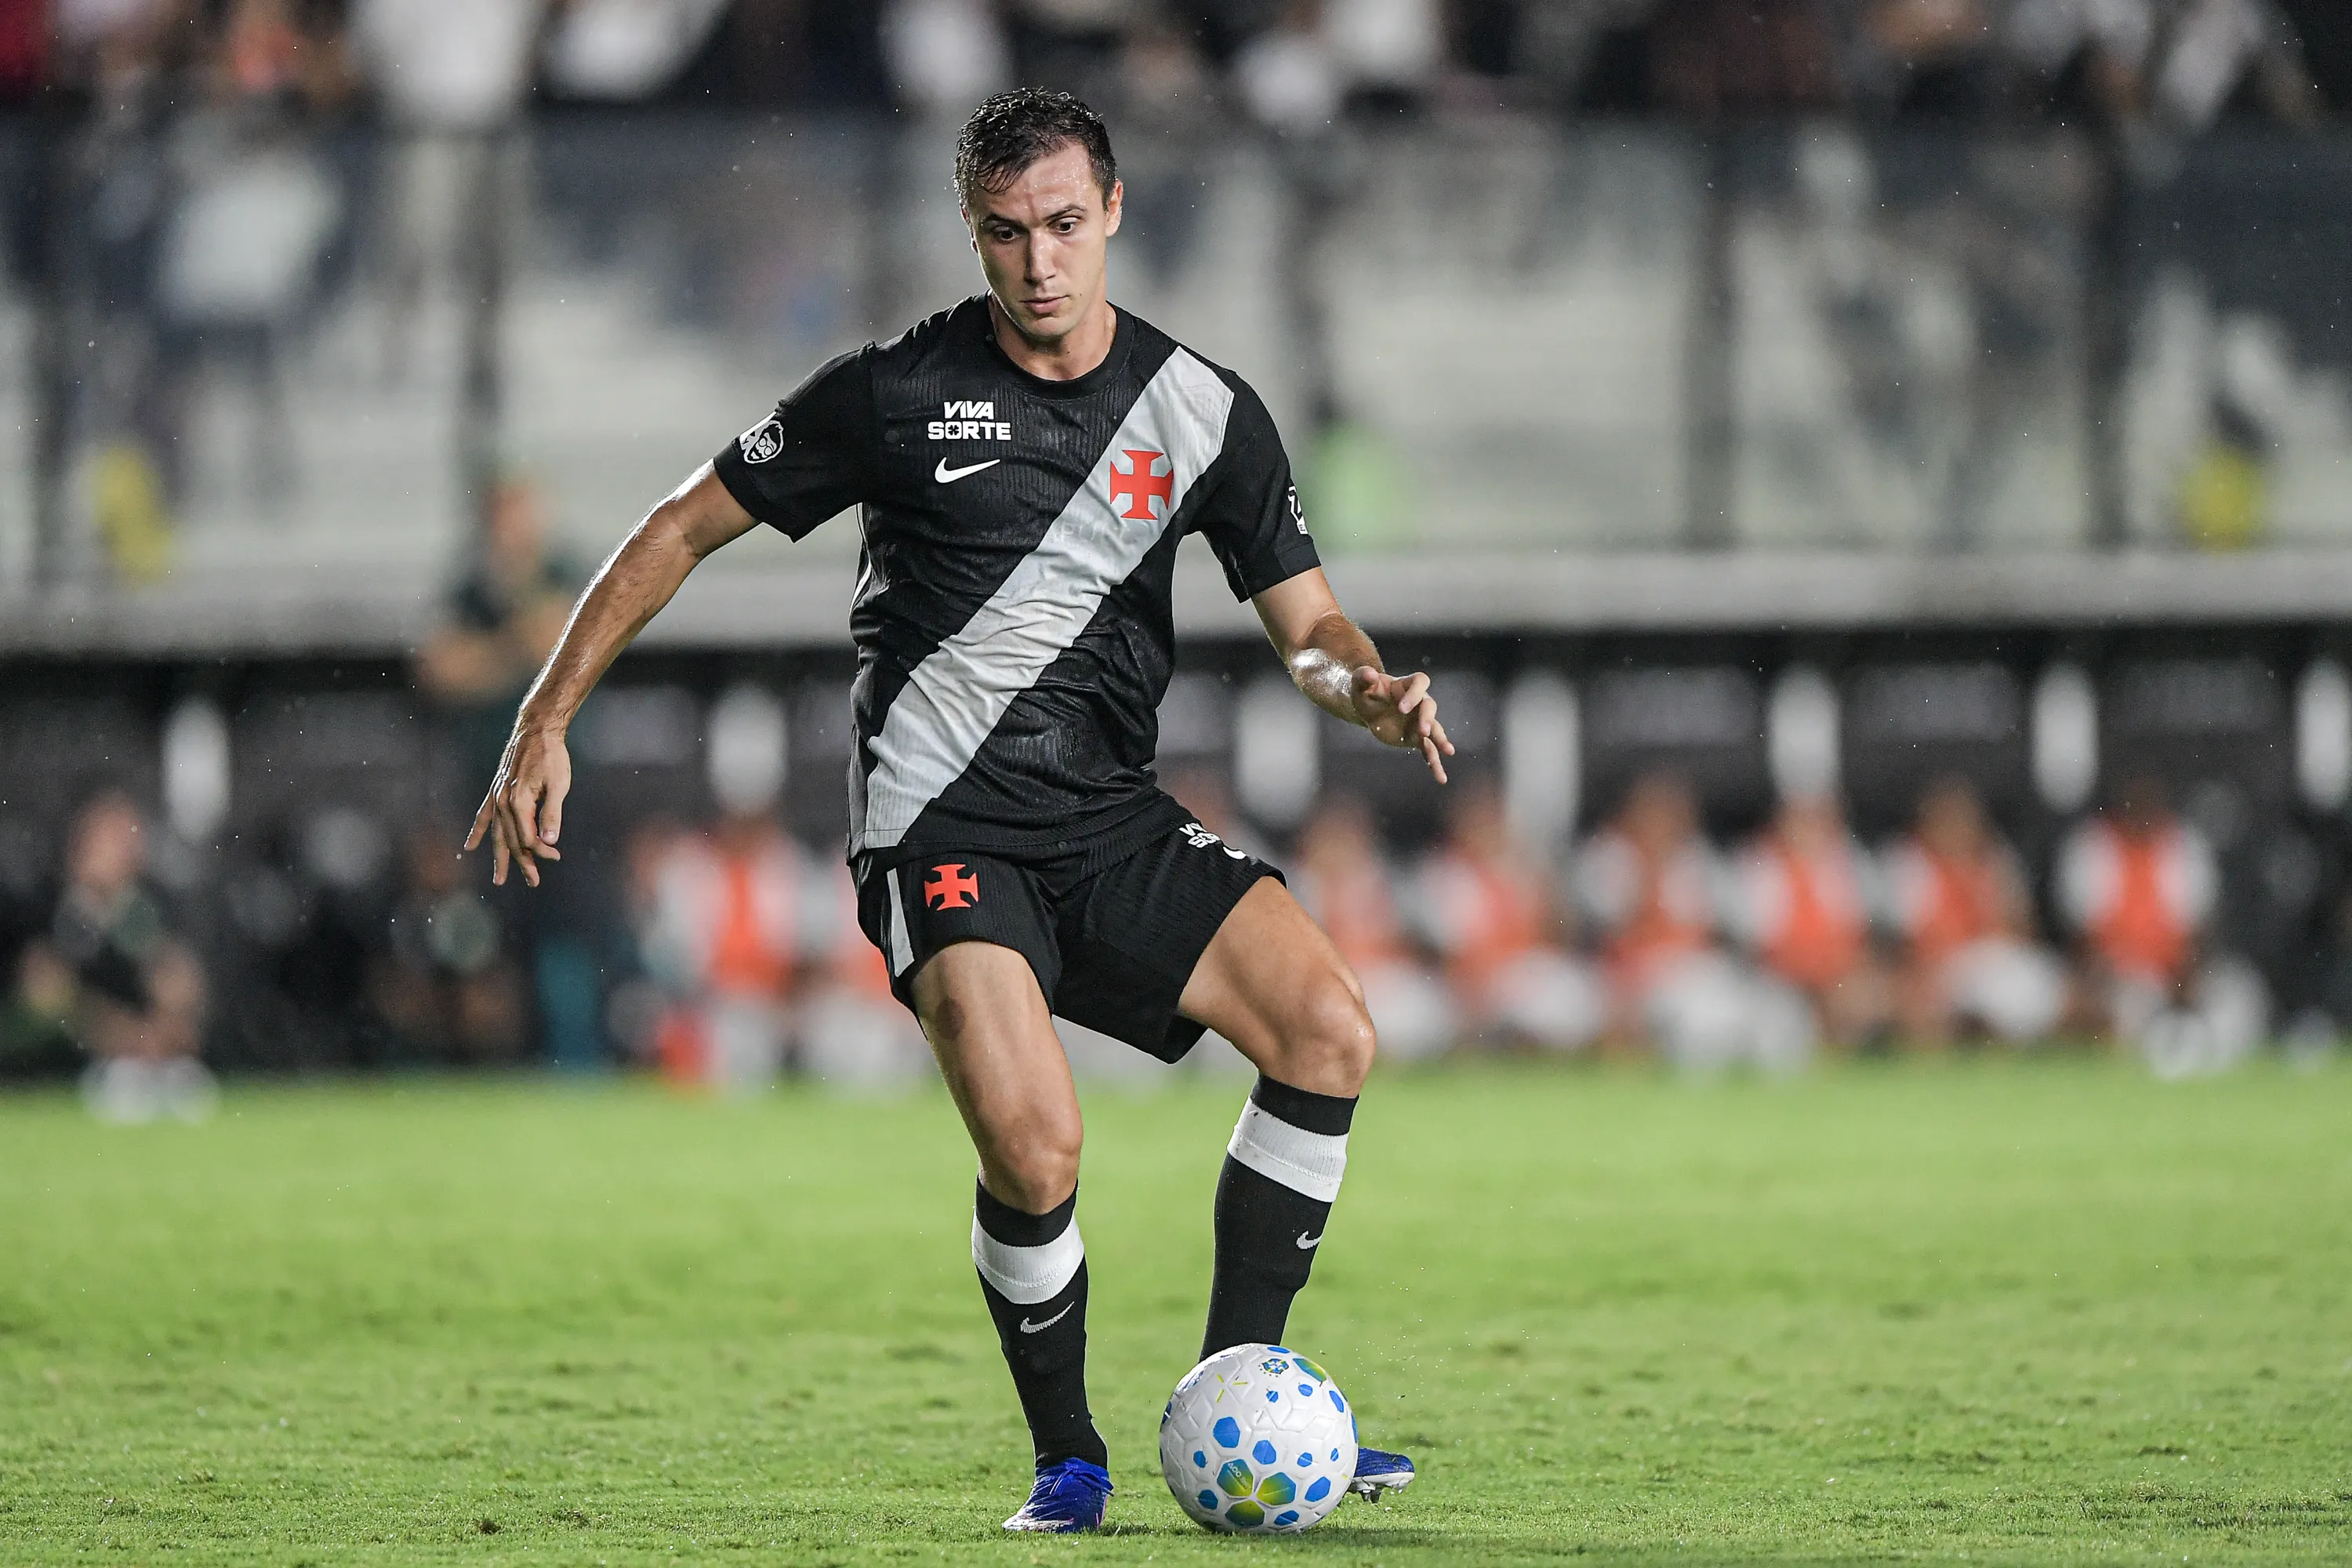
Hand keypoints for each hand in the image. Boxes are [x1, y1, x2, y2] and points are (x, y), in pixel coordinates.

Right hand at [464, 726, 571, 886]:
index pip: (529, 837)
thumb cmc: (551, 756)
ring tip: (500, 878)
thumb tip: (549, 841)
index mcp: (519, 802)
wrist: (536, 730)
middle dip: (523, 863)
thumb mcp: (559, 784)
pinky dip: (477, 831)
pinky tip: (469, 847)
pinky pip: (483, 815)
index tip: (556, 855)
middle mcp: (503, 802)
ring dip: (500, 856)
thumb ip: (552, 813)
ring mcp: (496, 797)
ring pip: (497, 833)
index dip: (543, 850)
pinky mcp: (495, 790)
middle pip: (511, 840)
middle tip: (533, 882)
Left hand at [1350, 666, 1452, 783]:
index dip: (1414, 695)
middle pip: (1430, 707)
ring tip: (1448, 751)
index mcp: (1407, 685)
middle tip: (1423, 731)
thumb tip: (1370, 674)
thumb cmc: (1367, 692)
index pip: (1420, 683)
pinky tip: (1440, 777)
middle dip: (1427, 719)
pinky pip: (1428, 750)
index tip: (1401, 709)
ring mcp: (1420, 721)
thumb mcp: (1360, 683)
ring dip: (1441, 740)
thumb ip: (1363, 677)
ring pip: (1435, 730)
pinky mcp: (1416, 738)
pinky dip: (1434, 763)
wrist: (1369, 709)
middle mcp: (1419, 702)